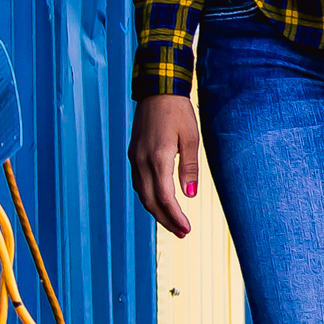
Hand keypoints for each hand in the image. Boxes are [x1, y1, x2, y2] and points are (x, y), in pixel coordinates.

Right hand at [130, 92, 200, 234]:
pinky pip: (138, 183)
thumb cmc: (178, 112)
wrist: (157, 91)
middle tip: (182, 232)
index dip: (174, 216)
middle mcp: (141, 161)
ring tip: (173, 223)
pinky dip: (148, 197)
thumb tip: (190, 194)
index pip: (164, 197)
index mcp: (157, 158)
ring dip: (156, 211)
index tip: (186, 229)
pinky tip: (159, 202)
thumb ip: (189, 168)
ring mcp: (134, 158)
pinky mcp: (133, 154)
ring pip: (141, 194)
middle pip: (150, 201)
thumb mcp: (191, 138)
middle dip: (166, 220)